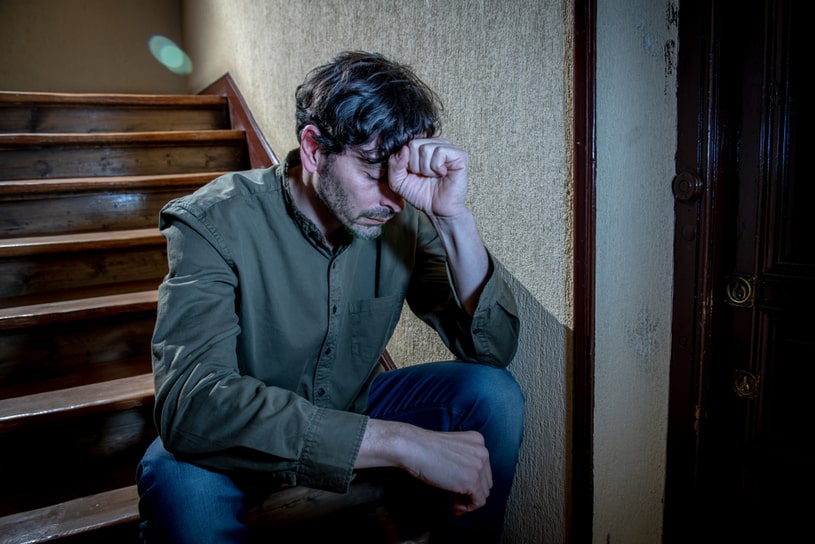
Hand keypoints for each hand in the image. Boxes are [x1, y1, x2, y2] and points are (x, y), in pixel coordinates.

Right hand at [357, 420, 492, 514]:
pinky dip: (468, 507)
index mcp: (478, 440)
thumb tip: (468, 483)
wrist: (414, 448)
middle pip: (486, 480)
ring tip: (454, 503)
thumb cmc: (425, 448)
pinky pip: (478, 501)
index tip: (459, 488)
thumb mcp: (452, 449)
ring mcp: (478, 466)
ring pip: (484, 492)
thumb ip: (464, 459)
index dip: (473, 481)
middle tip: (456, 498)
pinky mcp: (472, 480)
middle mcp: (483, 452)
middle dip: (472, 492)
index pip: (483, 467)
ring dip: (469, 500)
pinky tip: (455, 507)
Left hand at [388, 138, 469, 218]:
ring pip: (426, 148)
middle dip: (415, 166)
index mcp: (423, 147)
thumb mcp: (398, 181)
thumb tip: (404, 149)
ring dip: (426, 169)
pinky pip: (440, 152)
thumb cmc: (421, 194)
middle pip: (414, 145)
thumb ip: (394, 165)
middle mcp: (436, 144)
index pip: (406, 145)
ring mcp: (449, 148)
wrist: (437, 209)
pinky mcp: (459, 155)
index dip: (406, 164)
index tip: (414, 175)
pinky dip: (436, 167)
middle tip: (425, 176)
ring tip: (434, 176)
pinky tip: (442, 174)